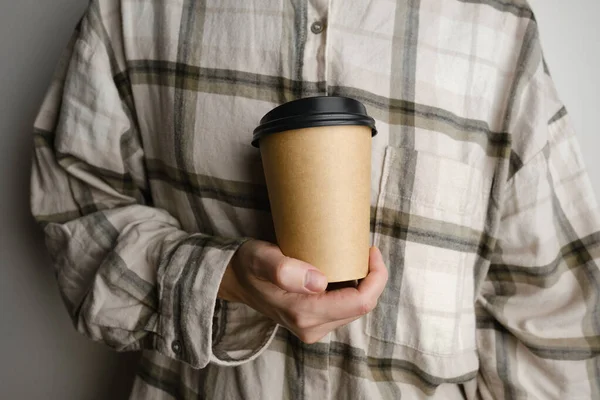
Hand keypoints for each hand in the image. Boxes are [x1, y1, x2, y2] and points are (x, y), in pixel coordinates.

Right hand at [218, 240, 387, 343]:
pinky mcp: (314, 322)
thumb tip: (319, 282)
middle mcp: (312, 327)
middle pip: (362, 306)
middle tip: (364, 249)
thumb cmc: (248, 265)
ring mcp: (314, 328)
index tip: (371, 250)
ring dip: (362, 283)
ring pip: (356, 307)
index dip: (376, 277)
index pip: (360, 302)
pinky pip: (345, 307)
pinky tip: (343, 270)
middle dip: (372, 279)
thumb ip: (283, 270)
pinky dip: (351, 288)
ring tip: (354, 257)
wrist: (235, 280)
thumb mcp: (260, 259)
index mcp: (304, 314)